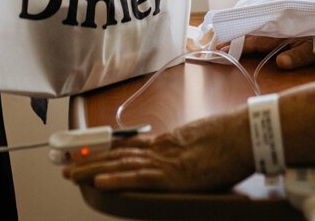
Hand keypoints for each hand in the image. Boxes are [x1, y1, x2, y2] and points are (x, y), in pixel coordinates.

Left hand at [62, 111, 252, 192]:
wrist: (248, 133)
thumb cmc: (236, 137)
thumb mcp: (207, 142)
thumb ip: (191, 149)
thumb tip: (189, 155)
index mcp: (170, 142)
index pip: (131, 147)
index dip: (107, 151)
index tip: (89, 153)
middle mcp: (162, 149)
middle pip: (119, 155)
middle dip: (91, 161)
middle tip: (67, 166)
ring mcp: (167, 161)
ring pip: (122, 166)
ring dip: (94, 170)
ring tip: (71, 175)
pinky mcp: (174, 175)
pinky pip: (140, 178)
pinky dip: (118, 180)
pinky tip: (99, 182)